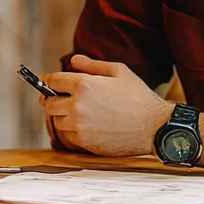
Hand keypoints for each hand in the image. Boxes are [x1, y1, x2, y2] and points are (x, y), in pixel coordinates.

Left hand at [41, 55, 171, 156]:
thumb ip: (92, 65)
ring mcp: (80, 126)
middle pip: (49, 103)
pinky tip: (86, 125)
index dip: (48, 81)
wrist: (155, 126)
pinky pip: (68, 136)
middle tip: (60, 98)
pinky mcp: (85, 142)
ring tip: (78, 112)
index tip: (48, 82)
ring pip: (57, 121)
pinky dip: (72, 131)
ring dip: (63, 116)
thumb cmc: (138, 96)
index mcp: (83, 85)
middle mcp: (77, 106)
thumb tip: (73, 61)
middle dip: (53, 99)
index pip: (52, 81)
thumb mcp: (119, 71)